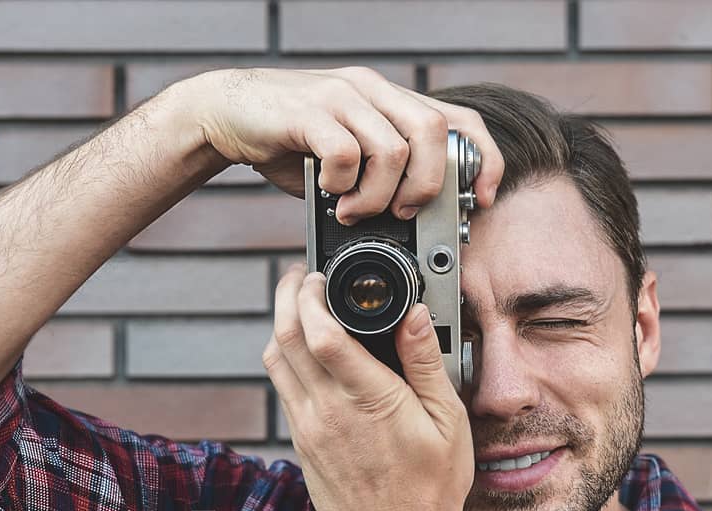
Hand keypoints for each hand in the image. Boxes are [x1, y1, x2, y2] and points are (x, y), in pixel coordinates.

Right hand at [178, 66, 503, 221]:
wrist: (227, 112)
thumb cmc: (291, 141)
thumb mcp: (348, 155)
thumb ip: (381, 173)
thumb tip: (415, 219)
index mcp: (391, 99)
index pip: (460, 118)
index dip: (483, 159)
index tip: (482, 199)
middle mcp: (373, 90)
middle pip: (432, 132)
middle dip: (426, 186)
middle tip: (401, 212)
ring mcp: (342, 96)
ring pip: (392, 148)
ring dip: (378, 195)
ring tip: (353, 210)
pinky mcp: (310, 111)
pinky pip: (345, 153)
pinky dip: (342, 185)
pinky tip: (328, 193)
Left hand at [264, 262, 474, 510]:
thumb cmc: (430, 488)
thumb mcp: (447, 421)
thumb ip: (425, 362)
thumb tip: (413, 315)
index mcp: (367, 400)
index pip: (319, 334)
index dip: (309, 295)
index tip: (317, 276)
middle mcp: (327, 413)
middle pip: (284, 339)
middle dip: (285, 297)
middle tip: (298, 278)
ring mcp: (307, 430)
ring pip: (275, 364)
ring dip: (280, 327)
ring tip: (299, 308)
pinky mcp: (300, 446)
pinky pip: (282, 391)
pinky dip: (286, 361)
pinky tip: (306, 354)